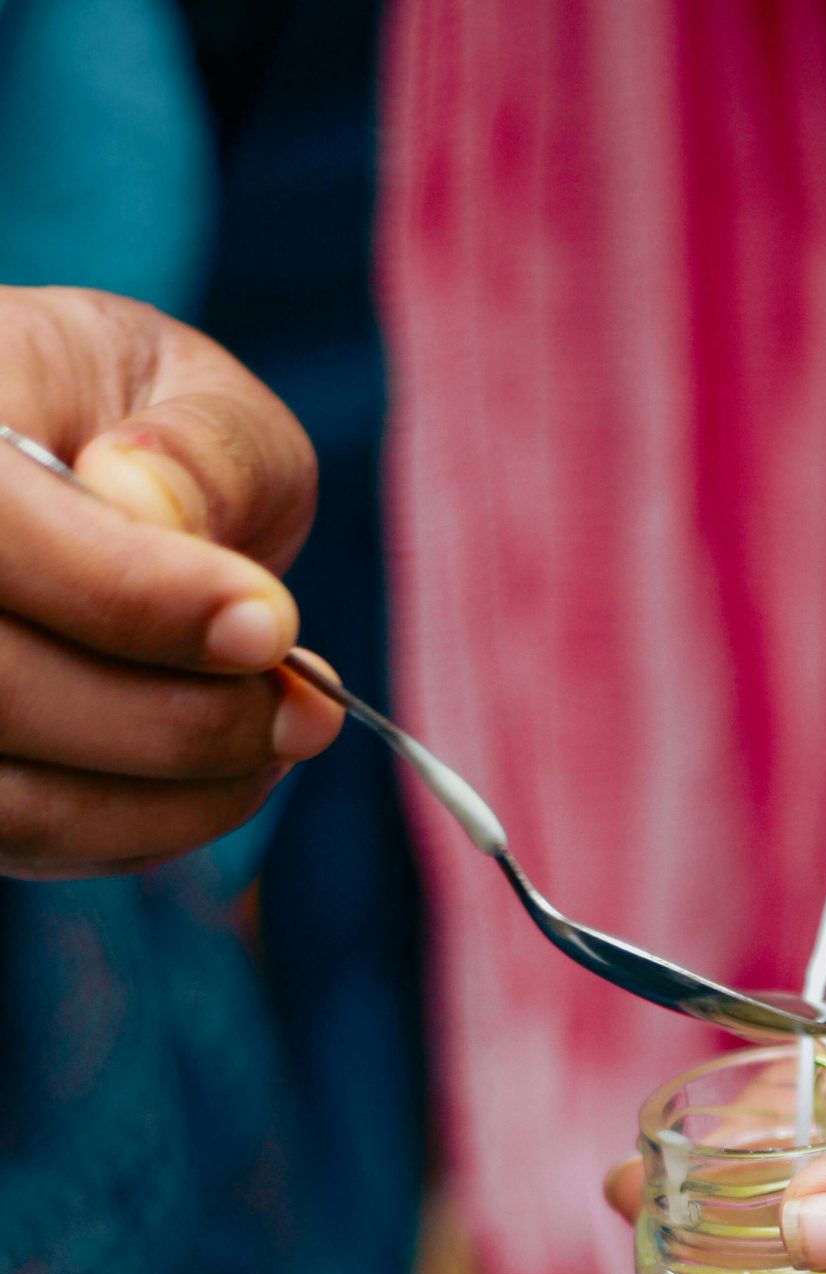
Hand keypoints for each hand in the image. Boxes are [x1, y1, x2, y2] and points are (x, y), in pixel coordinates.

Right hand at [0, 288, 340, 877]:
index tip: (272, 625)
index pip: (2, 533)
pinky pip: (31, 838)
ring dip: (175, 794)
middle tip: (302, 707)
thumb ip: (200, 447)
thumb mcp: (180, 389)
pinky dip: (144, 826)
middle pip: (2, 688)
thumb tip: (158, 515)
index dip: (136, 597)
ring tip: (275, 739)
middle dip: (180, 720)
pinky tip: (218, 775)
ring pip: (15, 799)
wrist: (59, 470)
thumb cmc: (122, 425)